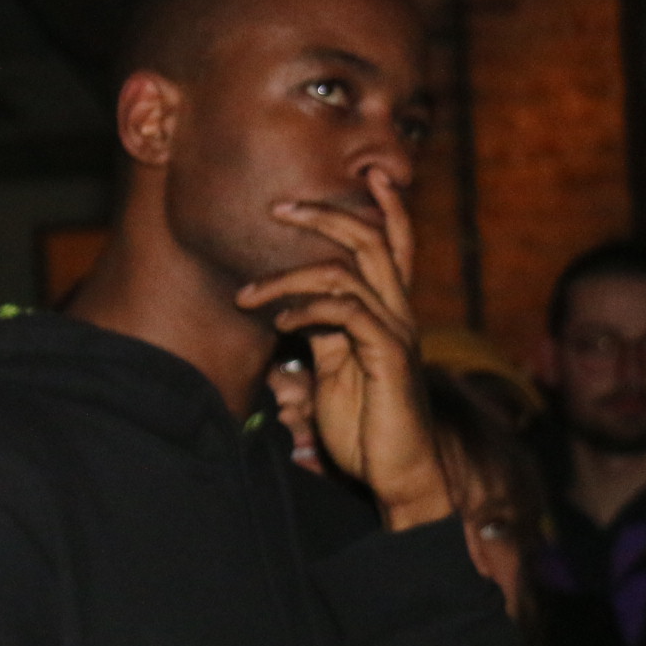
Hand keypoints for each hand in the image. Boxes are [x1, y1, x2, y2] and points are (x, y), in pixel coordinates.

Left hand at [236, 166, 451, 530]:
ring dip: (289, 276)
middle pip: (371, 240)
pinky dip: (307, 309)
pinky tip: (279, 321)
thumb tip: (290, 305)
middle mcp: (398, 313)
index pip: (393, 245)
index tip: (367, 172)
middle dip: (325, 214)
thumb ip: (322, 332)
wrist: (397, 473)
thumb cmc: (365, 423)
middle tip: (277, 208)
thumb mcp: (335, 368)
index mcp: (388, 311)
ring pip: (347, 273)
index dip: (385, 206)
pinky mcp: (387, 357)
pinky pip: (346, 314)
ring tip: (248, 293)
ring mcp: (395, 333)